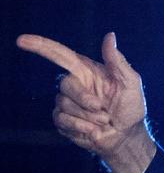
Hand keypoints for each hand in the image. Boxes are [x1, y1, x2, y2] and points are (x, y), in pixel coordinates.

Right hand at [16, 32, 155, 172]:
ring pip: (63, 105)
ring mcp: (67, 103)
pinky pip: (62, 120)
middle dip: (84, 99)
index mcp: (88, 71)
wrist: (126, 136)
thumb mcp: (131, 82)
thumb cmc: (131, 107)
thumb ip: (117, 60)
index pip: (61, 55)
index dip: (41, 46)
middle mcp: (76, 85)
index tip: (22, 40)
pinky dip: (80, 127)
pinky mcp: (63, 120)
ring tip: (104, 121)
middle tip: (102, 109)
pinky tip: (94, 130)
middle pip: (65, 84)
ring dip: (87, 116)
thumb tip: (110, 35)